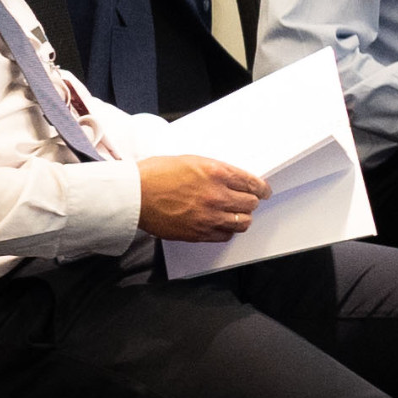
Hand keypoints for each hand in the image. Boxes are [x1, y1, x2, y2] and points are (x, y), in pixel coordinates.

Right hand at [134, 155, 265, 242]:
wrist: (134, 195)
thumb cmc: (154, 175)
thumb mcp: (190, 161)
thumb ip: (214, 171)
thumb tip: (230, 179)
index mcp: (216, 173)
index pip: (252, 183)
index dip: (262, 188)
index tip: (264, 191)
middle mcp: (217, 196)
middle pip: (251, 203)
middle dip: (251, 201)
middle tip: (249, 201)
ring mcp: (209, 217)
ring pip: (242, 222)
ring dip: (243, 217)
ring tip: (238, 215)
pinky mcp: (199, 233)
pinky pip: (225, 236)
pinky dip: (227, 230)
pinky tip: (222, 225)